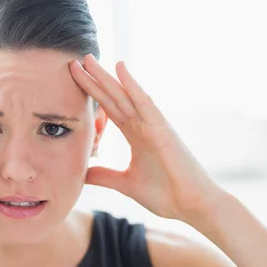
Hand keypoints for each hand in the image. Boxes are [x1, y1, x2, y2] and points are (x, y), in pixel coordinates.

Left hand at [70, 54, 226, 222]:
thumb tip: (82, 174)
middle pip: (114, 97)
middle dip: (94, 80)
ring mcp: (154, 125)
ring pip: (125, 95)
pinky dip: (133, 86)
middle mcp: (143, 125)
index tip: (74, 79)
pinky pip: (145, 103)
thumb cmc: (166, 194)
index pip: (108, 109)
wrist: (193, 207)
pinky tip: (120, 69)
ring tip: (88, 60)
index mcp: (135, 135)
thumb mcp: (125, 184)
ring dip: (107, 77)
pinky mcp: (163, 129)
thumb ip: (104, 176)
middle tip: (76, 62)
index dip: (92, 94)